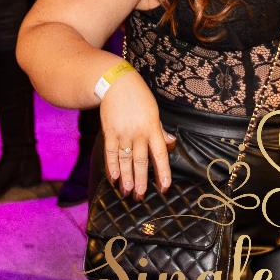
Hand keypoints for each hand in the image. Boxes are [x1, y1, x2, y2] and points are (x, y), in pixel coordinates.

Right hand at [99, 72, 174, 198]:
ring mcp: (123, 133)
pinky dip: (112, 166)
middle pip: (141, 161)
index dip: (163, 172)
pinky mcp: (110, 132)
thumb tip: (169, 142)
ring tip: (127, 192)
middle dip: (141, 181)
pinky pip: (111, 153)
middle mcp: (138, 133)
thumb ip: (160, 129)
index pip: (160, 154)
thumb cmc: (139, 97)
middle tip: (141, 196)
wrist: (117, 83)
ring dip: (126, 178)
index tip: (164, 187)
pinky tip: (113, 178)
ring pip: (125, 160)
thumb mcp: (154, 111)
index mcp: (153, 128)